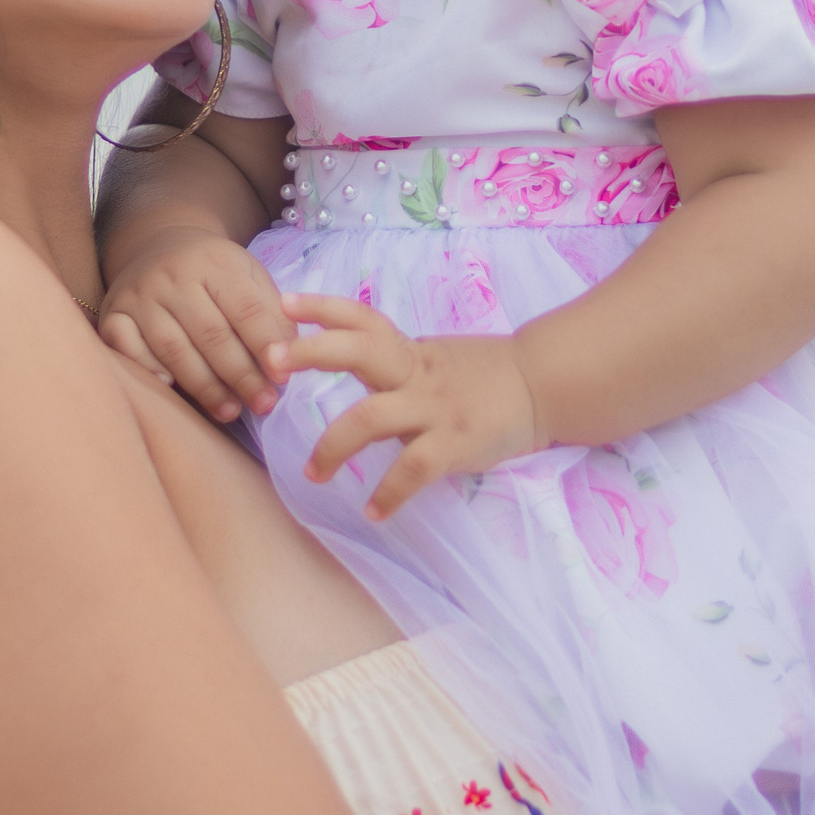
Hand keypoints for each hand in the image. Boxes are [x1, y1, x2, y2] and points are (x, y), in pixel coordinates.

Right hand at [98, 227, 293, 424]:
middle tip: (262, 404)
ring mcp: (139, 295)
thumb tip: (289, 356)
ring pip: (172, 348)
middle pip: (211, 334)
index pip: (245, 309)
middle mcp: (173, 276)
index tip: (283, 379)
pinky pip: (128, 350)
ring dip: (204, 386)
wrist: (159, 244)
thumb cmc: (214, 270)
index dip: (266, 346)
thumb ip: (271, 312)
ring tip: (230, 411)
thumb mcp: (248, 275)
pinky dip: (149, 371)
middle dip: (241, 375)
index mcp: (215, 261)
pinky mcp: (114, 312)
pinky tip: (171, 389)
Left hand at [275, 295, 542, 520]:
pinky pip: (414, 469)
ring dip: (332, 447)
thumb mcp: (435, 358)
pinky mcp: (456, 443)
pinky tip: (373, 512)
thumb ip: (395, 364)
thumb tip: (344, 364)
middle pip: (359, 351)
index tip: (284, 302)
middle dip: (311, 353)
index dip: (323, 307)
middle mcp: (417, 373)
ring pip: (372, 418)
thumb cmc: (484, 375)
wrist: (544, 386)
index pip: (363, 317)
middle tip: (270, 361)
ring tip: (312, 475)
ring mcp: (435, 408)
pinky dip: (389, 493)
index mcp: (410, 351)